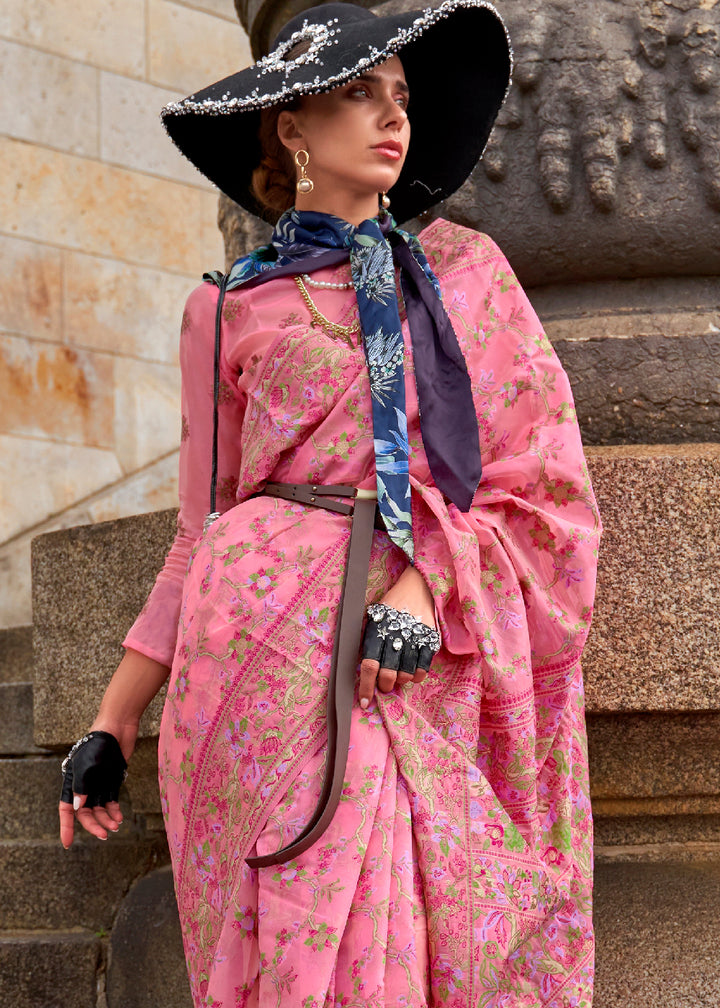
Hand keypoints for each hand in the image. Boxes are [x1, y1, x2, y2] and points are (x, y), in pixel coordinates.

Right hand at [58, 721, 136, 848]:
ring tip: (116, 825)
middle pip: (85, 812)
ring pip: (100, 809)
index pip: (66, 809)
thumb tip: (77, 809)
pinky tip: (120, 817)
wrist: (118, 726)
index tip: (67, 844)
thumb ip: (82, 788)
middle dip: (94, 825)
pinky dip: (115, 811)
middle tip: (105, 835)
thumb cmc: (98, 744)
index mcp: (72, 781)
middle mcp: (84, 785)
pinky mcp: (112, 780)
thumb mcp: (87, 766)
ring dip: (106, 819)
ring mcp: (98, 783)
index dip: (66, 826)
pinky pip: (111, 801)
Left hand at [358, 565, 437, 707]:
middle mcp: (395, 637)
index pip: (368, 666)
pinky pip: (423, 670)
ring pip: (406, 675)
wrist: (417, 586)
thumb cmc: (390, 605)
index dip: (365, 688)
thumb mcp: (372, 616)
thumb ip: (367, 640)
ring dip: (400, 680)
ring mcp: (414, 639)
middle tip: (385, 684)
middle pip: (388, 675)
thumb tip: (362, 669)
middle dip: (384, 686)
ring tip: (398, 674)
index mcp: (377, 631)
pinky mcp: (430, 641)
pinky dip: (417, 676)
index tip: (365, 703)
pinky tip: (412, 672)